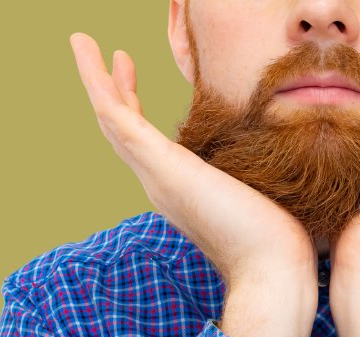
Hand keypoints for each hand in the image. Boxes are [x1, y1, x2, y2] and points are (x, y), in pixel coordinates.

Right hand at [69, 33, 317, 336]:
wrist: (273, 271)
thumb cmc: (276, 243)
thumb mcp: (258, 197)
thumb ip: (250, 180)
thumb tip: (272, 168)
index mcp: (181, 189)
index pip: (148, 143)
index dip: (138, 108)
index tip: (135, 76)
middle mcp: (161, 183)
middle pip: (122, 130)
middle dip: (114, 91)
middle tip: (114, 57)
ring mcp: (157, 175)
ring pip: (111, 119)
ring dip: (97, 80)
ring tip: (83, 43)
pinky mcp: (163, 166)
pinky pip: (117, 115)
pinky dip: (101, 82)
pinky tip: (94, 52)